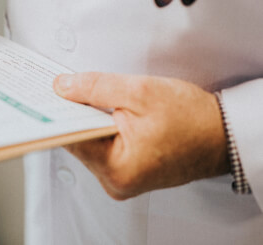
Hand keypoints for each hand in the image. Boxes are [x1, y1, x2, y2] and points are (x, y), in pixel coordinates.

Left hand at [53, 72, 229, 199]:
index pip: (69, 138)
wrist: (223, 134)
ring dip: (86, 117)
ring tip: (83, 94)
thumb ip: (95, 88)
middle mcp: (115, 181)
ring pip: (88, 141)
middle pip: (77, 140)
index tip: (45, 93)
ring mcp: (120, 178)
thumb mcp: (140, 92)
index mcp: (116, 169)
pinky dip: (98, 125)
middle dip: (72, 112)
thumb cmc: (193, 119)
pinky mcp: (126, 170)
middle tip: (62, 86)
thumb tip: (62, 86)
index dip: (57, 112)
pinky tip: (100, 109)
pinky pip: (101, 144)